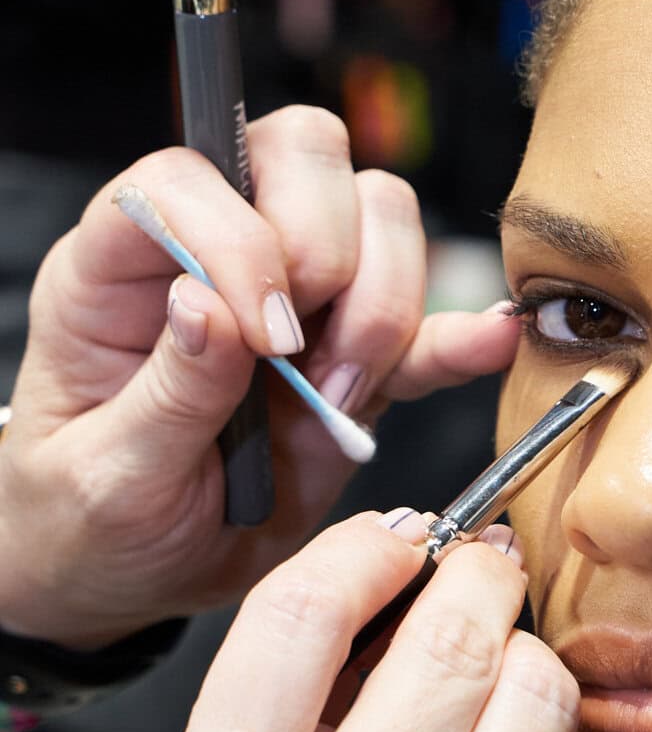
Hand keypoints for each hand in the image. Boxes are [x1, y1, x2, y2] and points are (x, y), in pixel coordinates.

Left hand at [0, 109, 521, 647]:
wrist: (131, 576)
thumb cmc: (88, 519)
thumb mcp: (106, 477)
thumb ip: (165, 393)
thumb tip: (209, 306)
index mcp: (116, 265)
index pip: (186, 177)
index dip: (239, 238)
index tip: (262, 339)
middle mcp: (213, 254)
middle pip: (301, 155)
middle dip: (327, 253)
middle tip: (304, 358)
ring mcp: (294, 298)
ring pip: (378, 213)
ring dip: (383, 307)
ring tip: (341, 398)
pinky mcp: (352, 355)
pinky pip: (426, 320)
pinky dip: (457, 331)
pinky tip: (484, 345)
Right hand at [125, 508, 575, 731]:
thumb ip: (280, 719)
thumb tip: (389, 594)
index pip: (304, 612)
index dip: (365, 546)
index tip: (393, 538)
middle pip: (449, 633)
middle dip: (475, 573)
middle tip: (477, 567)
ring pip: (536, 693)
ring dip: (524, 654)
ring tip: (498, 664)